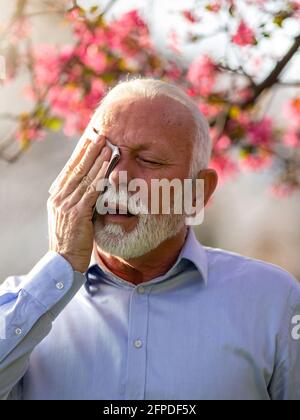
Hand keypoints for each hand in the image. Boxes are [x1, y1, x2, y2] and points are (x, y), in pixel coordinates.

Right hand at [47, 135, 111, 272]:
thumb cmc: (71, 241)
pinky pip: (91, 191)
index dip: (80, 155)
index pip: (69, 171)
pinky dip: (100, 177)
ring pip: (84, 177)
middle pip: (76, 169)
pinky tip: (108, 166)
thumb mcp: (71, 218)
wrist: (64, 261)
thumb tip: (93, 190)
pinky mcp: (76, 213)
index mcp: (56, 197)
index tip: (89, 142)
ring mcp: (66, 205)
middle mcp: (59, 198)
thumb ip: (79, 202)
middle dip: (89, 151)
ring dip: (97, 160)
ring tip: (107, 146)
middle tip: (100, 136)